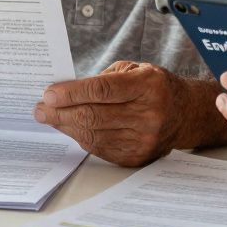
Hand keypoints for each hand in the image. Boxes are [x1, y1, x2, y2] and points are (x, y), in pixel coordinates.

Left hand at [33, 61, 187, 166]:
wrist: (186, 114)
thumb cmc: (155, 87)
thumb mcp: (136, 69)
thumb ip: (104, 79)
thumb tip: (66, 92)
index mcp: (148, 85)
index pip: (103, 90)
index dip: (72, 93)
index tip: (49, 94)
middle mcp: (148, 114)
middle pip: (94, 115)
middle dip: (61, 112)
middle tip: (40, 109)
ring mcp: (144, 139)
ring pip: (93, 134)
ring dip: (66, 126)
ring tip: (50, 118)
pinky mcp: (137, 156)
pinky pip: (100, 148)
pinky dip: (81, 137)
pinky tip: (70, 128)